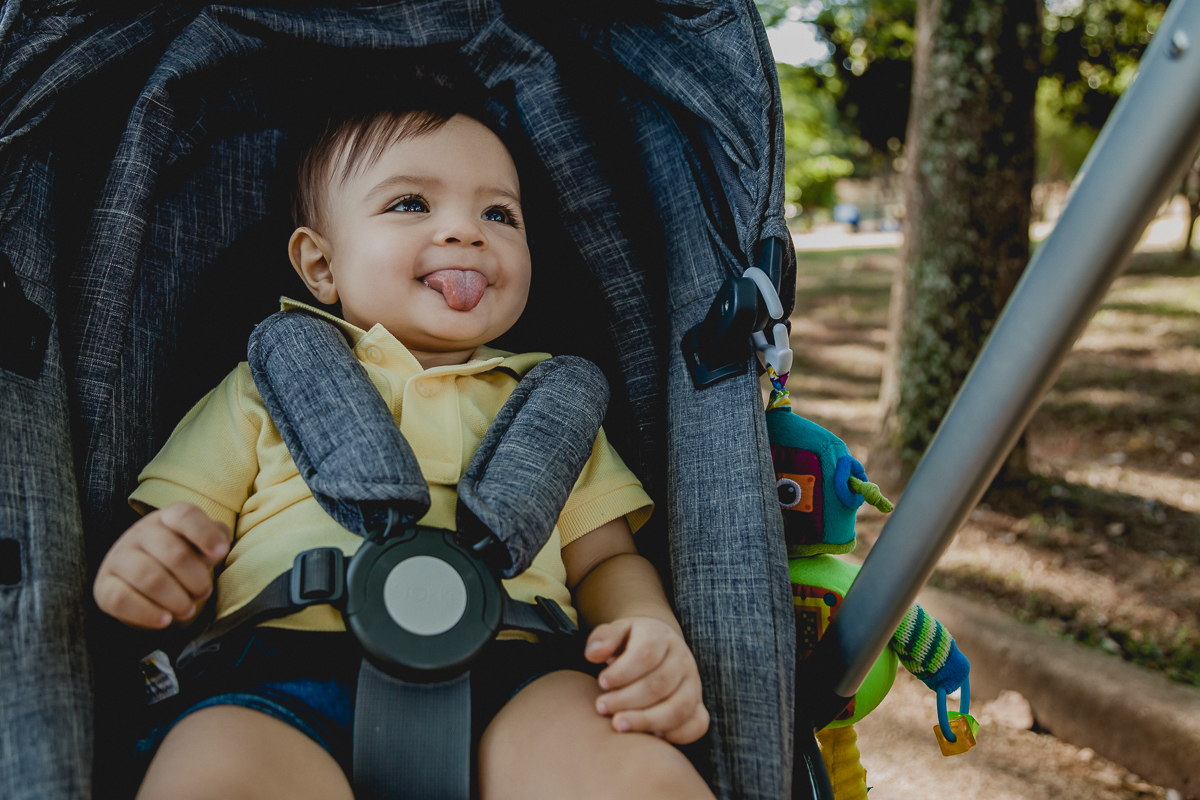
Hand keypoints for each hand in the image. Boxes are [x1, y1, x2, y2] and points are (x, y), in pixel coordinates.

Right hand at [93, 502, 230, 628]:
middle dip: (196, 579)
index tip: (220, 553)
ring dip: (176, 599)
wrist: (142, 583)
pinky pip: (122, 599)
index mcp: (167, 518)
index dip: (205, 534)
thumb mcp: (201, 545)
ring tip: (188, 610)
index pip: (185, 516)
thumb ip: (216, 539)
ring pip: (149, 578)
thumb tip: (219, 547)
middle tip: (204, 594)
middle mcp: (139, 533)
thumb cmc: (181, 558)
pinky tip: (165, 620)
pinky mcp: (103, 586)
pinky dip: (147, 613)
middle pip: (174, 553)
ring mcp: (118, 558)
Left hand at [584, 616, 709, 743]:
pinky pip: (697, 724)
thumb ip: (603, 639)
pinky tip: (650, 737)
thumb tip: (593, 654)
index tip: (601, 682)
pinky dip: (676, 735)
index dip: (622, 672)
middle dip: (627, 700)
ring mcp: (693, 684)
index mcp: (661, 637)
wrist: (658, 647)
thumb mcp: (616, 632)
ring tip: (618, 725)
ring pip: (678, 708)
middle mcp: (682, 659)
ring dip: (646, 721)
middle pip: (659, 684)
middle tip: (601, 708)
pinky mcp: (698, 705)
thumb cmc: (630, 643)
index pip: (646, 654)